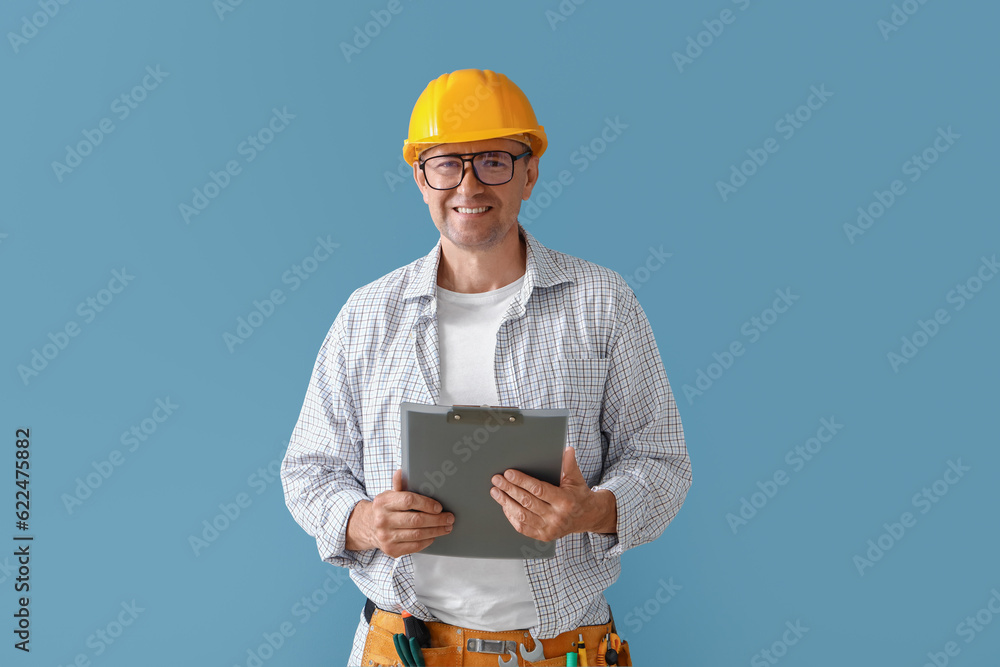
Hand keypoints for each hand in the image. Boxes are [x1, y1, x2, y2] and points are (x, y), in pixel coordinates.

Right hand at [348, 469, 454, 557]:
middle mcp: (383, 520)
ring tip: (446, 527)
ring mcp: (386, 536)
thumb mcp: (389, 495)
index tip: (439, 507)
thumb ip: (399, 485)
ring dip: (436, 531)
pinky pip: (414, 546)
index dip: (427, 504)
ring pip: (417, 534)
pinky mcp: (391, 550)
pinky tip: (433, 535)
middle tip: (449, 518)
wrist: (368, 527)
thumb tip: (401, 471)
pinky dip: (427, 541)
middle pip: (416, 520)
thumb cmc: (385, 509)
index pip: (409, 501)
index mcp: (383, 502)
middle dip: (437, 519)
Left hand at [489, 447, 616, 541]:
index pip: (539, 490)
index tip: (508, 473)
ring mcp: (549, 529)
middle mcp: (557, 517)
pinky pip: (523, 527)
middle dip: (509, 489)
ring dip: (506, 502)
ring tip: (496, 491)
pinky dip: (511, 516)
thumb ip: (569, 464)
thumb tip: (566, 449)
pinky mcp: (543, 536)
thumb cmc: (579, 495)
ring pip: (522, 515)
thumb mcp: (576, 478)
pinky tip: (504, 506)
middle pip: (527, 502)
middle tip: (497, 479)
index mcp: (565, 501)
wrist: (588, 517)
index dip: (522, 481)